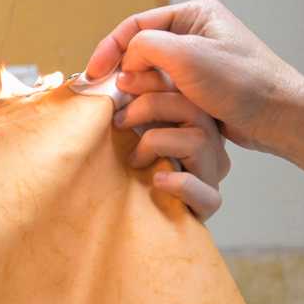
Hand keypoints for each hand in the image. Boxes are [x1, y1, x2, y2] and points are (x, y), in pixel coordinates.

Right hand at [86, 0, 303, 151]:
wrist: (280, 117)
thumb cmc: (242, 82)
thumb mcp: (187, 56)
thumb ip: (146, 47)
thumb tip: (126, 63)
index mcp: (194, 14)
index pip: (137, 25)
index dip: (109, 48)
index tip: (93, 74)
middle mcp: (194, 34)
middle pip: (141, 49)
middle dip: (127, 73)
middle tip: (120, 94)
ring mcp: (197, 62)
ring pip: (150, 73)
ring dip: (140, 91)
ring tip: (135, 108)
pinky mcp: (200, 88)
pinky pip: (164, 92)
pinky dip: (153, 103)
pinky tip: (149, 116)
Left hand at [115, 82, 229, 220]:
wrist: (141, 223)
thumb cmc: (132, 173)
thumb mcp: (128, 134)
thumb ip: (124, 109)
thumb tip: (93, 79)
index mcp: (190, 121)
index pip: (182, 88)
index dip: (151, 80)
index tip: (119, 82)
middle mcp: (208, 142)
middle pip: (193, 107)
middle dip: (150, 106)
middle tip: (118, 120)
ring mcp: (211, 172)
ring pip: (199, 141)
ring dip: (158, 143)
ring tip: (134, 159)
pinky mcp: (209, 202)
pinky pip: (206, 191)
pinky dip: (179, 184)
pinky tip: (156, 182)